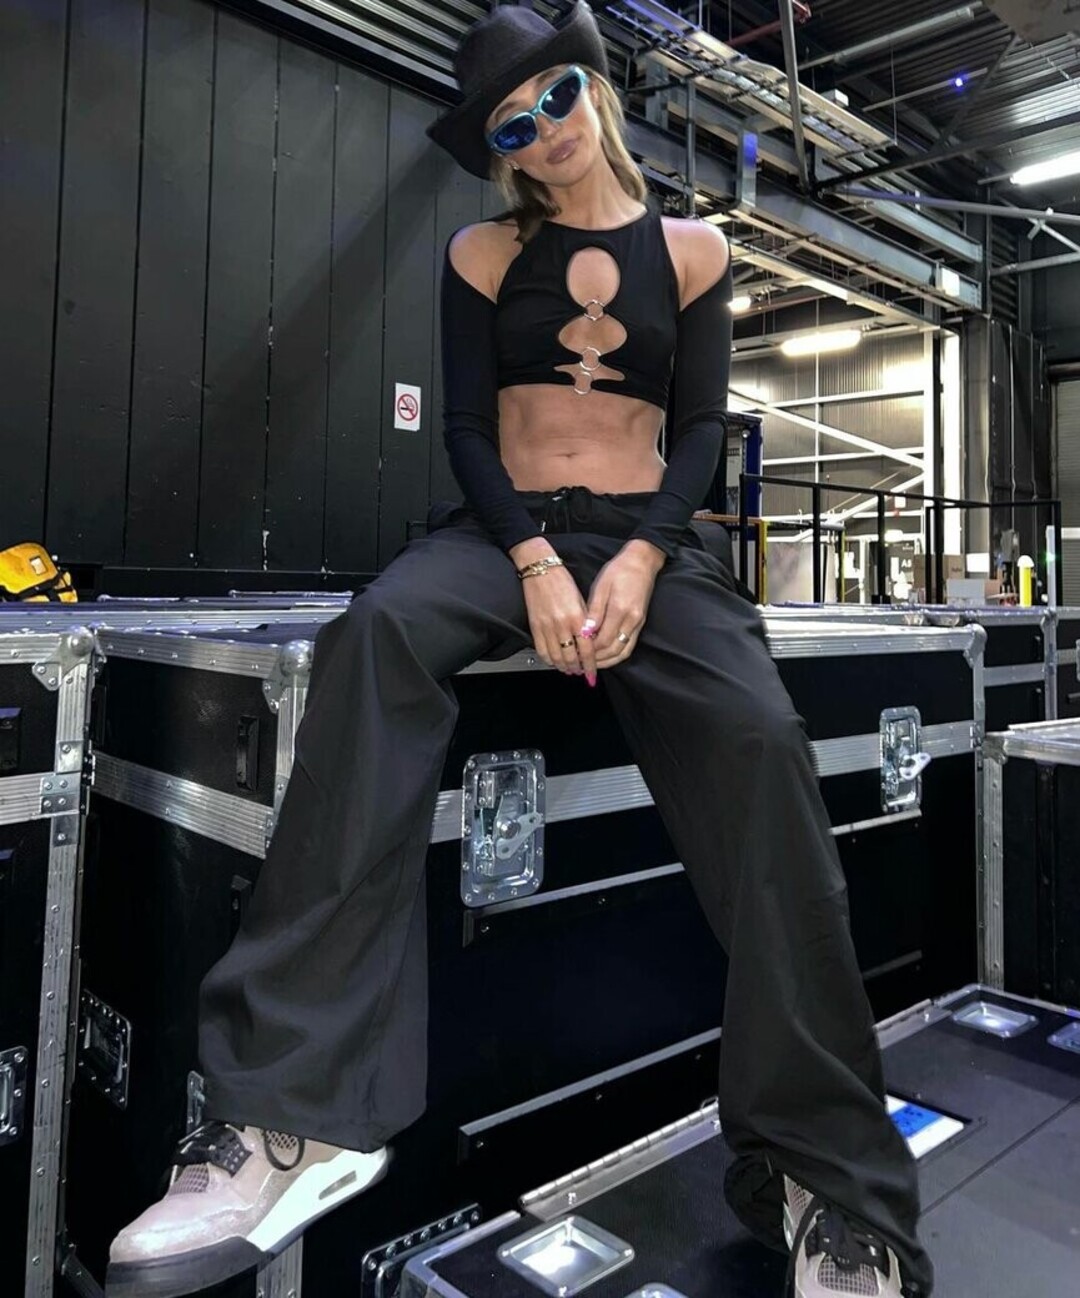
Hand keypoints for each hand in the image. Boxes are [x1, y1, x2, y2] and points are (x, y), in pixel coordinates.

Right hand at [509, 539, 597, 681]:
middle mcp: (562, 625)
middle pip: (571, 657)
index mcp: (577, 618)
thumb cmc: (563, 581)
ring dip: (563, 667)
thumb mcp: (581, 601)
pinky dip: (549, 660)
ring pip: (556, 657)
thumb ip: (586, 623)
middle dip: (577, 669)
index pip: (587, 649)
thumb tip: (590, 642)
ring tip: (569, 669)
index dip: (590, 665)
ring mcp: (546, 627)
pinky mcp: (534, 627)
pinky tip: (554, 661)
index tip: (592, 673)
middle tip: (581, 673)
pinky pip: (541, 651)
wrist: (541, 570)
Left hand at [582, 540, 664, 668]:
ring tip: (592, 664)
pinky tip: (606, 656)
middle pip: (613, 650)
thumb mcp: (601, 587)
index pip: (603, 640)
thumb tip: (585, 632)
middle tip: (581, 662)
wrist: (642, 562)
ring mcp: (638, 624)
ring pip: (623, 652)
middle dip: (597, 660)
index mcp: (620, 609)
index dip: (590, 650)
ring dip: (607, 661)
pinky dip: (617, 655)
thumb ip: (594, 611)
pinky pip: (629, 646)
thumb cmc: (618, 571)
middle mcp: (631, 620)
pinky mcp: (640, 624)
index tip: (576, 651)